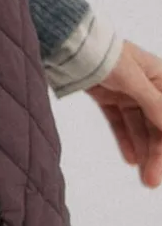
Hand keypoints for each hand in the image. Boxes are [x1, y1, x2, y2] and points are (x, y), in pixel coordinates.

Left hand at [84, 41, 161, 187]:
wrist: (72, 46)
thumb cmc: (107, 54)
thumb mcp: (136, 80)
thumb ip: (155, 104)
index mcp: (159, 76)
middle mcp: (146, 85)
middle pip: (157, 124)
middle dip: (157, 152)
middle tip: (154, 179)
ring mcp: (127, 92)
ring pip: (140, 127)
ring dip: (144, 151)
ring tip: (146, 177)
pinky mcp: (108, 97)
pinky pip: (120, 123)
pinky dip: (126, 140)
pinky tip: (132, 159)